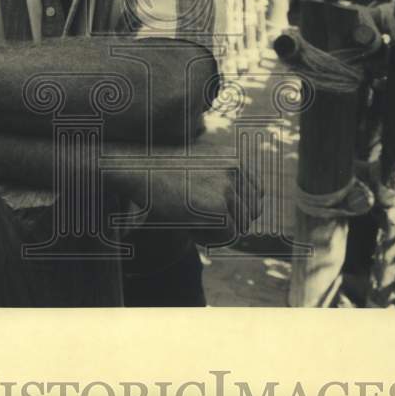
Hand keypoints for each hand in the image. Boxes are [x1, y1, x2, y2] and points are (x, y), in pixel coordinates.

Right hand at [123, 139, 264, 245]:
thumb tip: (248, 214)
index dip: (238, 210)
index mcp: (235, 157)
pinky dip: (210, 238)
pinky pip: (228, 236)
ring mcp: (228, 187)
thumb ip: (223, 183)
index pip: (257, 194)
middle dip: (229, 222)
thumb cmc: (162, 172)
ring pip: (240, 226)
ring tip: (191, 222)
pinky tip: (189, 227)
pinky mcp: (219, 207)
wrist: (137, 170)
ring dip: (218, 231)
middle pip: (251, 212)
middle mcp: (236, 169)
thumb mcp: (199, 168)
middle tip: (199, 220)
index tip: (214, 213)